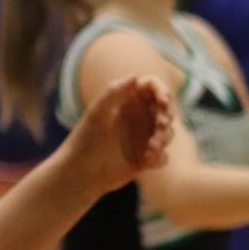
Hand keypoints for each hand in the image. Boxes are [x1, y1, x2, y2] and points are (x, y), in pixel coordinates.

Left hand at [58, 75, 174, 196]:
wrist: (79, 173)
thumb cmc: (84, 140)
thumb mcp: (97, 114)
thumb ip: (113, 93)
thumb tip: (135, 76)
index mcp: (126, 102)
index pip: (151, 87)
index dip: (161, 90)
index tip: (163, 101)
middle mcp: (137, 117)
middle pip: (165, 110)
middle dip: (167, 116)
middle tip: (161, 124)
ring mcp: (143, 138)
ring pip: (168, 133)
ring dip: (163, 138)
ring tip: (150, 147)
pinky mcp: (146, 158)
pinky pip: (163, 156)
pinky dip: (158, 157)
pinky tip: (145, 161)